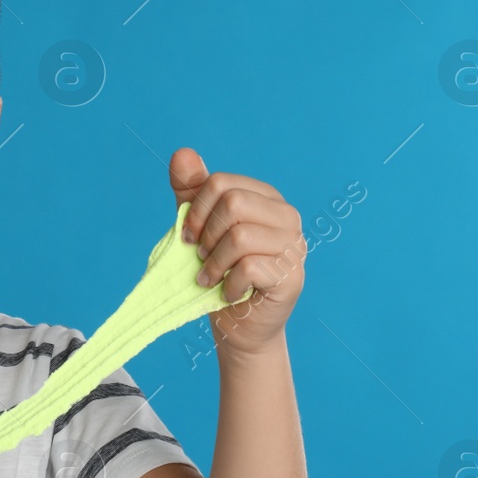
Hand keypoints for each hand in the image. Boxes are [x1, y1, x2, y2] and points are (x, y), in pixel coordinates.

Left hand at [168, 148, 304, 355]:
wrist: (238, 324)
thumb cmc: (219, 272)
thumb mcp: (199, 228)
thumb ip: (191, 191)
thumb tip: (182, 153)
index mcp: (266, 198)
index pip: (221, 183)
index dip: (196, 210)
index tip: (186, 236)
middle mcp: (286, 216)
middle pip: (233, 203)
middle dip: (206, 234)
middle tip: (199, 258)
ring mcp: (295, 246)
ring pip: (240, 237)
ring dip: (214, 263)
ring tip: (209, 278)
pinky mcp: (292, 277)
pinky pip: (249, 268)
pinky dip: (228, 285)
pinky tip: (228, 293)